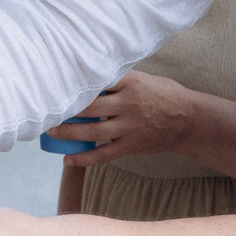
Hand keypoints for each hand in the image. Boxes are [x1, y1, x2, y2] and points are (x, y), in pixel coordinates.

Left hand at [43, 72, 198, 165]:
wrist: (189, 120)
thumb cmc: (165, 95)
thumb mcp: (144, 78)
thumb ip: (120, 79)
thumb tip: (89, 74)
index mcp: (131, 83)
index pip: (98, 82)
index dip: (76, 84)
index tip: (56, 83)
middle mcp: (128, 104)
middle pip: (90, 108)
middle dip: (66, 110)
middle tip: (46, 109)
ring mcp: (130, 127)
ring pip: (93, 132)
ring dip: (69, 133)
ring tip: (51, 132)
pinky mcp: (131, 145)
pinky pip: (104, 154)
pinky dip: (85, 159)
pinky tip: (68, 160)